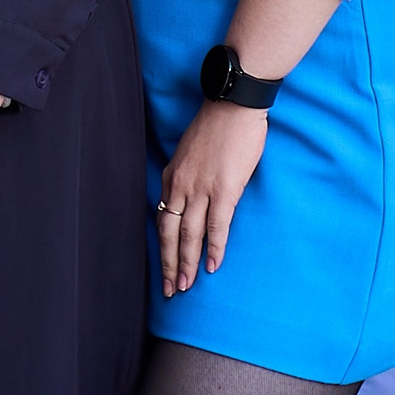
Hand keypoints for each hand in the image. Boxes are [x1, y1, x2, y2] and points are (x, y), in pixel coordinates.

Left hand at [156, 101, 268, 297]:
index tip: (164, 267)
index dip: (163, 246)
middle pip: (170, 233)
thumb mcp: (191, 152)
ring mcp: (201, 188)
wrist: (233, 105)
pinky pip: (216, 226)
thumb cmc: (217, 127)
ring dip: (187, 263)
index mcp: (172, 176)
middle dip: (169, 264)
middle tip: (170, 290)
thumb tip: (193, 199)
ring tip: (187, 286)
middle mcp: (180, 185)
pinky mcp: (224, 190)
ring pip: (189, 234)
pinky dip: (214, 248)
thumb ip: (188, 177)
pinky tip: (211, 266)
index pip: (162, 219)